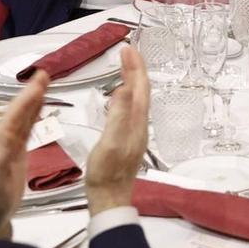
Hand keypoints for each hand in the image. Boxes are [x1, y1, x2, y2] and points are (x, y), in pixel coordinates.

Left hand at [0, 72, 48, 237]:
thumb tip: (6, 145)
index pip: (11, 121)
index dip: (24, 104)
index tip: (36, 87)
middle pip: (16, 114)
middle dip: (29, 95)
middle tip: (43, 75)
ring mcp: (7, 145)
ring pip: (21, 118)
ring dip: (32, 100)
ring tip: (43, 81)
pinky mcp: (15, 151)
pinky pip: (26, 128)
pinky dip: (33, 114)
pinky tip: (40, 103)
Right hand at [83, 47, 149, 212]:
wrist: (109, 200)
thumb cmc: (107, 173)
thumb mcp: (111, 142)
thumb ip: (118, 115)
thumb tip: (124, 88)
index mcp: (137, 122)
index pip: (140, 88)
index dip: (135, 67)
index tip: (128, 47)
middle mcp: (140, 125)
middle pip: (141, 91)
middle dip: (136, 69)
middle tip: (127, 50)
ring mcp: (134, 133)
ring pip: (137, 100)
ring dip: (132, 80)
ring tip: (125, 66)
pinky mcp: (127, 140)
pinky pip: (130, 109)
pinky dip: (126, 95)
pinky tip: (119, 97)